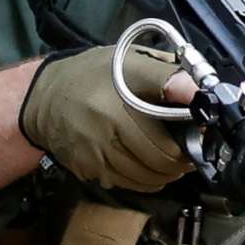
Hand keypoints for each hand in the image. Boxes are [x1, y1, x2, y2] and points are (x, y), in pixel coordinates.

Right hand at [17, 46, 196, 191]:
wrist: (43, 98)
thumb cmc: (94, 75)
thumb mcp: (130, 61)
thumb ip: (167, 74)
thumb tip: (201, 92)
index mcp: (122, 98)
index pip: (167, 136)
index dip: (190, 138)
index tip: (198, 134)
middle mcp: (107, 127)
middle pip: (160, 160)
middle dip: (180, 160)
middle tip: (187, 152)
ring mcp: (95, 153)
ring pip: (146, 177)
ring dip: (164, 173)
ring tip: (168, 160)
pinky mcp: (87, 169)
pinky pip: (127, 183)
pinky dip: (142, 179)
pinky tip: (144, 165)